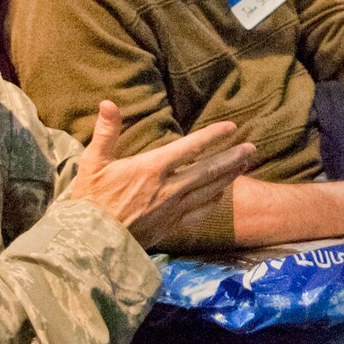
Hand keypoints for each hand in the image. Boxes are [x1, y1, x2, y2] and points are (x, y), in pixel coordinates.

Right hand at [71, 101, 256, 249]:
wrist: (91, 241)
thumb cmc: (90, 199)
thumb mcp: (92, 162)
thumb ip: (106, 132)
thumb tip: (108, 103)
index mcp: (151, 168)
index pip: (190, 147)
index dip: (213, 136)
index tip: (232, 127)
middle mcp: (169, 188)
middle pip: (209, 170)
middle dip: (232, 157)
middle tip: (253, 147)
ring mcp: (173, 209)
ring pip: (210, 190)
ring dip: (230, 176)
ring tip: (246, 164)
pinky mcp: (172, 225)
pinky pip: (201, 211)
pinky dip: (215, 200)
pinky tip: (224, 194)